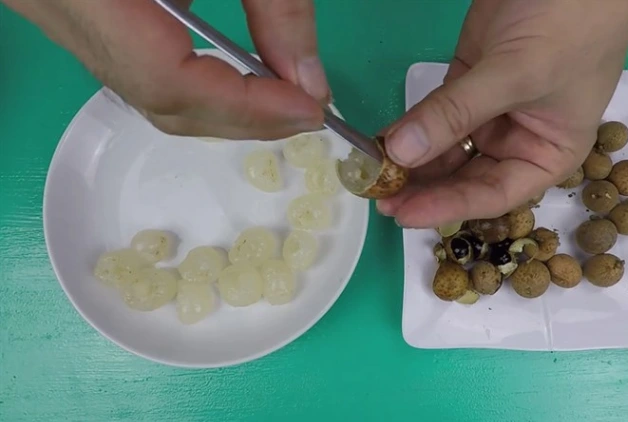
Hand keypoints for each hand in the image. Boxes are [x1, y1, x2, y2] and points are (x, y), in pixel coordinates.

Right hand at [3, 0, 328, 139]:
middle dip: (239, 115)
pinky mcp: (74, 6)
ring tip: (283, 97)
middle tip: (306, 109)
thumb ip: (276, 1)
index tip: (309, 107)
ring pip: (143, 88)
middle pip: (155, 97)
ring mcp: (58, 9)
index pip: (164, 78)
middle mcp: (56, 4)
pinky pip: (134, 62)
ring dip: (221, 103)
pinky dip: (195, 75)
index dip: (243, 107)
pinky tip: (241, 71)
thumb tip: (309, 81)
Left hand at [378, 0, 627, 227]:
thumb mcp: (516, 74)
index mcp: (547, 153)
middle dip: (423, 187)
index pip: (493, 193)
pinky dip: (411, 125)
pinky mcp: (467, 79)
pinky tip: (384, 139)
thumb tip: (400, 153)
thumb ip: (456, 113)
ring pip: (445, 146)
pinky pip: (435, 113)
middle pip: (465, 175)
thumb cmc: (569, 25)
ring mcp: (489, 109)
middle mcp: (517, 139)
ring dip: (412, 159)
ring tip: (373, 173)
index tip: (404, 214)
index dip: (447, 206)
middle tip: (378, 196)